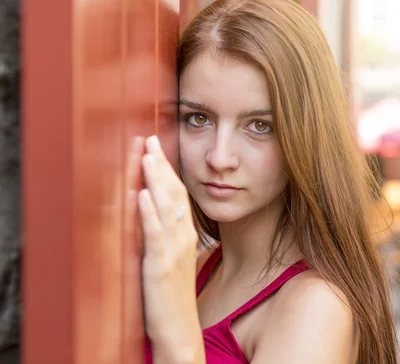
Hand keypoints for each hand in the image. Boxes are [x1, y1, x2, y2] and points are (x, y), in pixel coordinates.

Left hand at [138, 135, 201, 357]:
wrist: (179, 331)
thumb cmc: (172, 298)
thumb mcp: (172, 262)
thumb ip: (166, 238)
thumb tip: (153, 216)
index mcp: (186, 236)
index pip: (178, 196)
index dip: (168, 171)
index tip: (157, 149)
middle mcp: (183, 238)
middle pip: (174, 195)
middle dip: (161, 166)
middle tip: (151, 140)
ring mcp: (173, 251)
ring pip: (166, 208)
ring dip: (156, 181)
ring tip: (148, 157)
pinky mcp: (160, 266)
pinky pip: (155, 235)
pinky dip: (149, 213)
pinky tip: (143, 196)